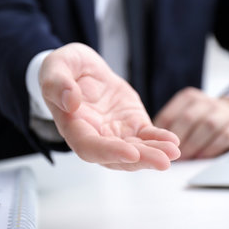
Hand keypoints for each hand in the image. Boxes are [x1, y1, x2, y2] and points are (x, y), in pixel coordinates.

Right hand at [39, 43, 179, 170]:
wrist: (82, 68)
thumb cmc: (64, 69)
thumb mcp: (55, 67)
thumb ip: (56, 83)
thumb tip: (70, 101)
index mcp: (73, 126)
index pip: (89, 147)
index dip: (109, 152)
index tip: (130, 153)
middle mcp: (95, 135)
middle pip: (117, 156)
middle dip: (141, 160)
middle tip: (163, 161)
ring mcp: (115, 133)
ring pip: (135, 151)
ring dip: (154, 154)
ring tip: (173, 152)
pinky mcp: (131, 124)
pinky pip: (146, 137)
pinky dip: (159, 140)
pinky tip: (173, 142)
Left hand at [154, 87, 228, 159]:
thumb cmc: (203, 119)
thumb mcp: (186, 114)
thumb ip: (171, 126)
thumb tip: (153, 145)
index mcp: (189, 97)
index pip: (170, 114)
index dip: (161, 134)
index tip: (157, 148)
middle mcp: (206, 102)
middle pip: (188, 119)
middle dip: (178, 140)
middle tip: (170, 155)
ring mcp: (223, 113)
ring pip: (207, 127)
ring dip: (194, 146)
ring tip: (185, 159)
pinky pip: (223, 138)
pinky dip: (210, 149)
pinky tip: (201, 157)